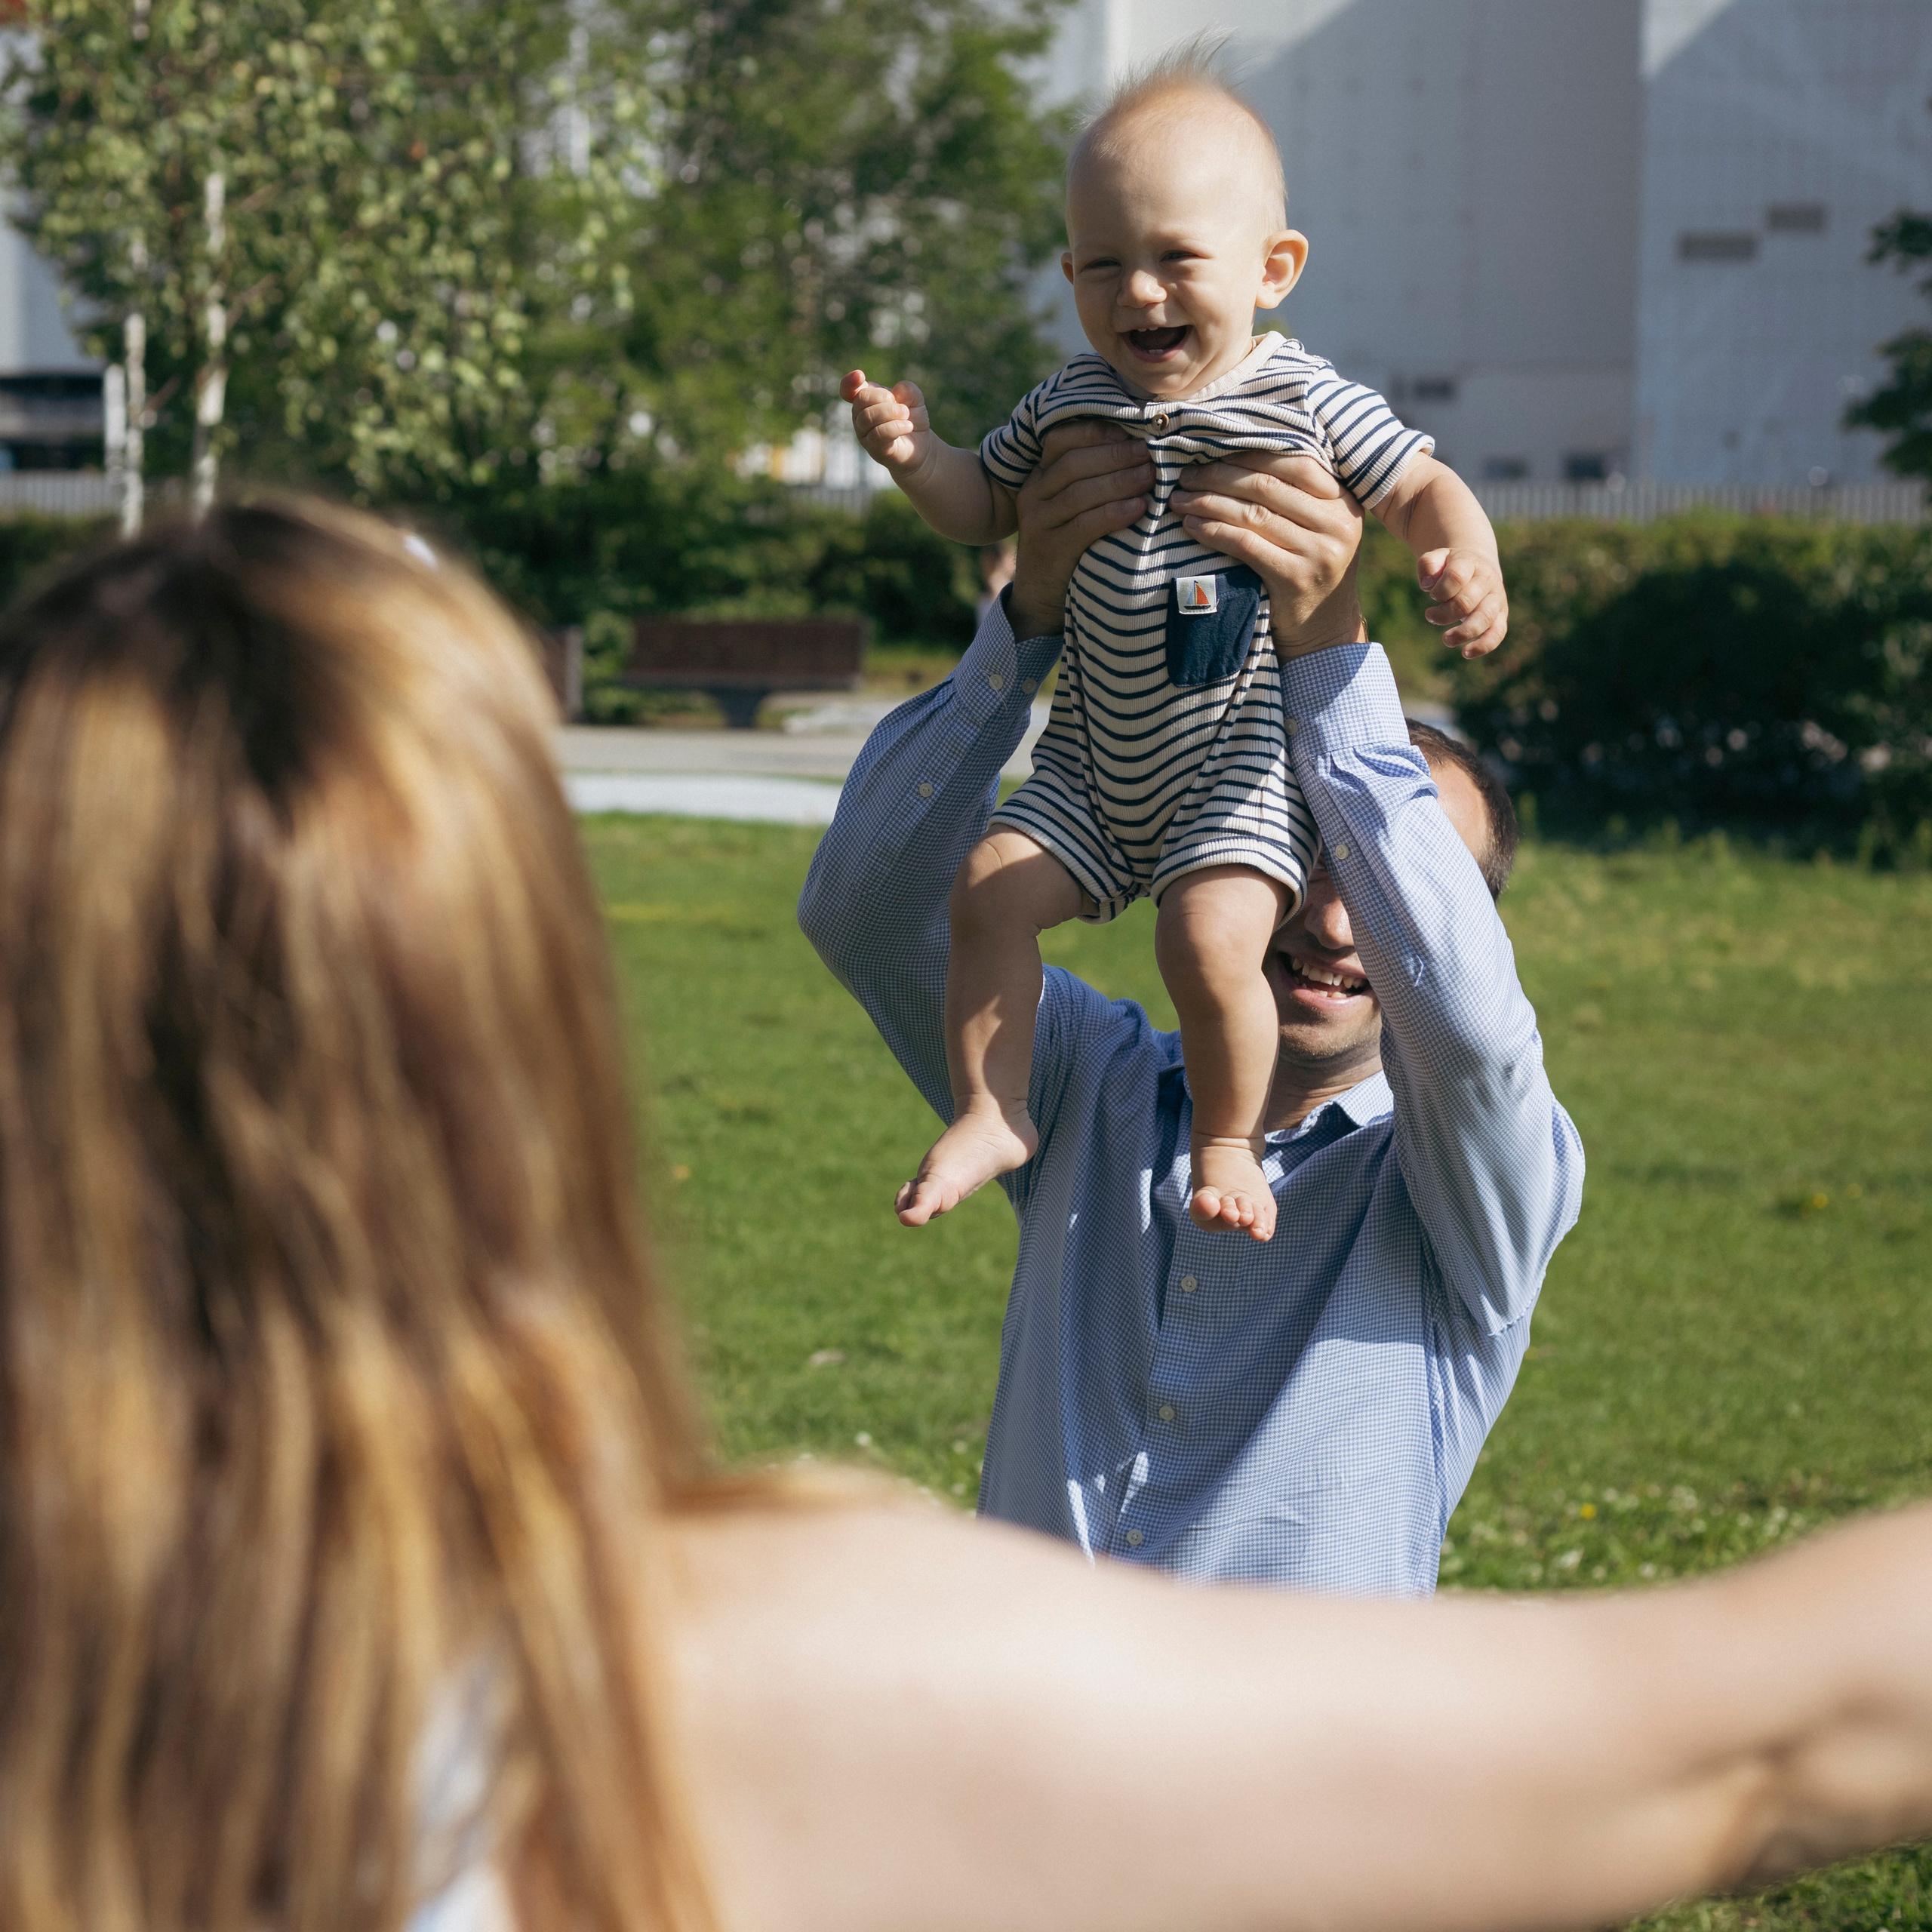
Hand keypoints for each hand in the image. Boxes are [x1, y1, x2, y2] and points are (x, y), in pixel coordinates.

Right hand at [842, 369, 932, 478]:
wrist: (920, 445)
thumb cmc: (912, 418)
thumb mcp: (914, 398)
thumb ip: (908, 389)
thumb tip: (896, 390)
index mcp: (866, 399)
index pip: (848, 390)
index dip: (850, 382)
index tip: (860, 375)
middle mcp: (860, 416)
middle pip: (861, 399)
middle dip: (883, 397)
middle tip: (902, 406)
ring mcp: (865, 434)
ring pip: (867, 417)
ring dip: (890, 412)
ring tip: (906, 415)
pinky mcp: (874, 449)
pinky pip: (878, 434)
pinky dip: (895, 427)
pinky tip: (908, 426)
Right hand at [1007, 421, 1152, 639]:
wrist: (1040, 596)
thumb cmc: (1068, 543)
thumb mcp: (1070, 506)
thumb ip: (1090, 478)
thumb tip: (1139, 447)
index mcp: (1038, 476)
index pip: (1061, 440)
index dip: (1096, 432)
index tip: (1131, 431)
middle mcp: (1033, 494)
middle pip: (1074, 463)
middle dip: (1116, 454)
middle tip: (1149, 453)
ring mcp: (1038, 522)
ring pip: (1080, 492)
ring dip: (1120, 481)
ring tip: (1151, 476)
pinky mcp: (1050, 549)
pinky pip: (1085, 525)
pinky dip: (1114, 514)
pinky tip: (1139, 509)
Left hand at [1169, 454, 1365, 659]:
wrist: (1324, 632)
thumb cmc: (1310, 570)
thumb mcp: (1318, 528)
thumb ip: (1296, 495)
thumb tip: (1238, 454)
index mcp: (1343, 500)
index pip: (1293, 462)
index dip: (1248, 454)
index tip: (1211, 452)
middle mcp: (1337, 523)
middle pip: (1267, 485)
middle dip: (1219, 475)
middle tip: (1185, 474)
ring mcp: (1318, 551)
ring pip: (1252, 513)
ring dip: (1208, 502)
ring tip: (1180, 499)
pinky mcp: (1295, 577)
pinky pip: (1245, 544)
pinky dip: (1214, 532)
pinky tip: (1191, 526)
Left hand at [1418, 547, 1507, 657]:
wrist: (1478, 568)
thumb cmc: (1451, 567)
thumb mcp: (1437, 558)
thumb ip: (1428, 565)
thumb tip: (1427, 584)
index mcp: (1470, 563)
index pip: (1456, 577)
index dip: (1440, 590)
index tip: (1432, 595)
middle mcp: (1487, 580)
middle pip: (1466, 601)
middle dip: (1444, 614)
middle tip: (1430, 616)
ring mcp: (1496, 599)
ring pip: (1484, 618)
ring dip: (1463, 632)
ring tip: (1446, 639)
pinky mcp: (1501, 616)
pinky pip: (1498, 633)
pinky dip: (1484, 645)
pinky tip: (1466, 653)